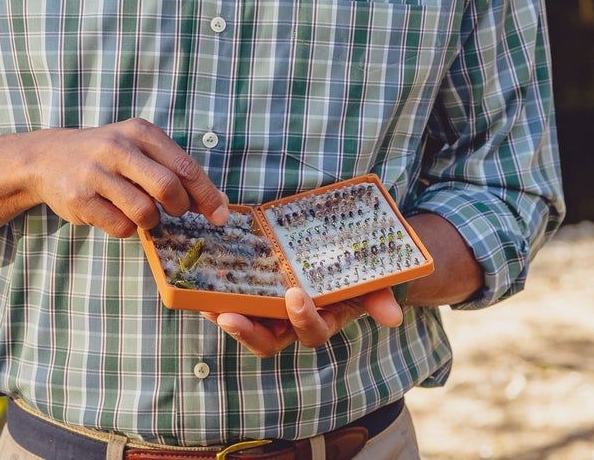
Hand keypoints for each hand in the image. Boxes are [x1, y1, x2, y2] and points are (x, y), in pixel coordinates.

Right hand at [29, 118, 229, 237]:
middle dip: (179, 207)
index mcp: (140, 132)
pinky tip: (116, 214)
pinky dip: (127, 228)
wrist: (47, 157)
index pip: (185, 166)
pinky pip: (120, 226)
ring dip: (150, 221)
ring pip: (144, 212)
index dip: (207, 195)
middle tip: (174, 212)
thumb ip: (173, 169)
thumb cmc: (107, 156)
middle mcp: (119, 148)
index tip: (220, 215)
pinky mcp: (80, 199)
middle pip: (168, 187)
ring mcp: (96, 173)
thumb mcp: (139, 148)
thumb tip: (216, 202)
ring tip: (139, 211)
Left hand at [201, 285, 402, 357]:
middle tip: (228, 316)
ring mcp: (270, 309)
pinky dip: (216, 294)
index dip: (303, 319)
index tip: (296, 295)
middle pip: (268, 340)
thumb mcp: (369, 279)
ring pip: (245, 323)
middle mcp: (291, 322)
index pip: (311, 332)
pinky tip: (200, 281)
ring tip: (204, 302)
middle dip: (247, 333)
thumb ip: (378, 295)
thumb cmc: (355, 271)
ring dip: (224, 316)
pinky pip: (233, 299)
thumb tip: (393, 316)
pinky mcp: (254, 292)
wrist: (341, 253)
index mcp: (321, 319)